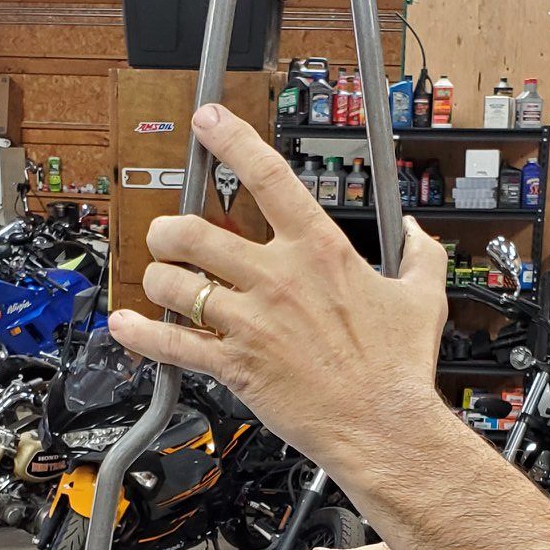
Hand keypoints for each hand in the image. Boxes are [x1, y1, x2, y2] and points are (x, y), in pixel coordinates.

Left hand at [106, 103, 447, 492]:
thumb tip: (418, 234)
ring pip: (174, 283)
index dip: (231, 140)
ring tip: (160, 282)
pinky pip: (171, 343)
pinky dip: (141, 334)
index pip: (267, 176)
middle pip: (195, 231)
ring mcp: (251, 321)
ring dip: (157, 278)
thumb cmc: (399, 368)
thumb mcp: (422, 297)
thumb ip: (419, 256)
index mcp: (319, 250)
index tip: (209, 123)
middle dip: (168, 229)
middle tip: (166, 235)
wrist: (383, 426)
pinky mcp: (235, 364)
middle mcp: (277, 278)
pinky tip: (127, 325)